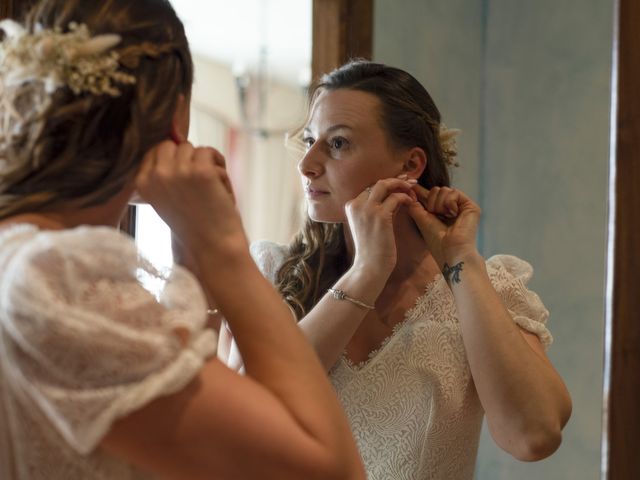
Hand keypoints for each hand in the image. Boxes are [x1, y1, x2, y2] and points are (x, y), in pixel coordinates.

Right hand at [135, 141, 247, 258]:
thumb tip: (175, 132)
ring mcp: (178, 171)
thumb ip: (165, 171)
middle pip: (176, 145)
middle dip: (191, 160)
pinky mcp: (201, 170)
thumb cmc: (195, 224)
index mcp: (142, 182)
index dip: (176, 160)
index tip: (186, 183)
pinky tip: (220, 190)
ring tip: (210, 191)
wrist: (214, 246)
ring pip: (195, 148)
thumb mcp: (168, 197)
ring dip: (208, 165)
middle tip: (199, 188)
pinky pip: (211, 152)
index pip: (157, 149)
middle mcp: (157, 174)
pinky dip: (220, 168)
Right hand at [345, 177, 415, 274]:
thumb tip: (396, 196)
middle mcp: (356, 204)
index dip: (387, 184)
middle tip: (410, 182)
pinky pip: (395, 197)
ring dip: (402, 185)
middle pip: (378, 183)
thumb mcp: (373, 224)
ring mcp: (367, 209)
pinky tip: (411, 202)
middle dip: (396, 180)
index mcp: (351, 206)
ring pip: (385, 185)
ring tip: (412, 190)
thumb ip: (381, 209)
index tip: (400, 183)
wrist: (370, 266)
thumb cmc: (373, 248)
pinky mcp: (379, 215)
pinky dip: (405, 197)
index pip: (371, 188)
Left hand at [408, 186, 480, 266]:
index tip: (411, 185)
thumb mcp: (421, 218)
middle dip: (431, 201)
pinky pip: (454, 192)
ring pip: (444, 190)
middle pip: (436, 190)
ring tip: (444, 216)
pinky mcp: (470, 206)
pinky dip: (449, 202)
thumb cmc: (436, 240)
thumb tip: (410, 189)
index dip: (420, 191)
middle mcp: (451, 209)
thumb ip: (415, 204)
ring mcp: (461, 207)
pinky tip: (452, 214)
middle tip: (435, 214)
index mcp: (440, 213)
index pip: (430, 196)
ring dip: (439, 204)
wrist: (451, 250)